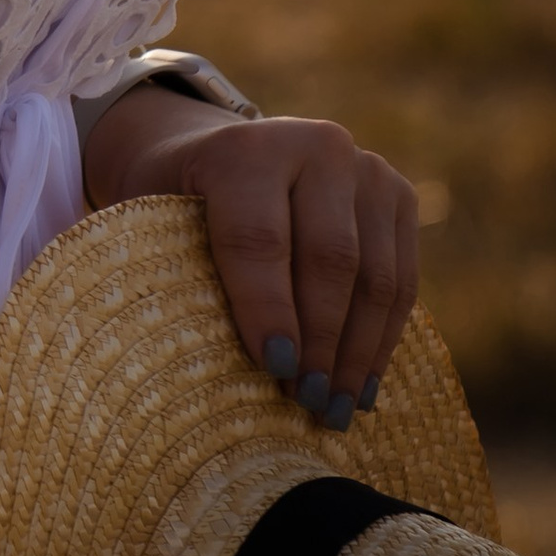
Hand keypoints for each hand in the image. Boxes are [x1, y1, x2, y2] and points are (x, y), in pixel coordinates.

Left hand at [92, 94, 419, 430]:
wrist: (221, 154)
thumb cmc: (176, 206)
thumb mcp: (153, 224)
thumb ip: (177, 275)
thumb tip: (205, 374)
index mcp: (242, 148)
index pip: (258, 237)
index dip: (267, 308)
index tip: (275, 370)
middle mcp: (314, 145)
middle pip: (329, 258)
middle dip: (320, 342)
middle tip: (306, 404)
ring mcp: (365, 167)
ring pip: (376, 275)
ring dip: (357, 353)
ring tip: (335, 410)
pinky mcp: (398, 195)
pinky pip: (402, 279)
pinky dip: (383, 339)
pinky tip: (362, 386)